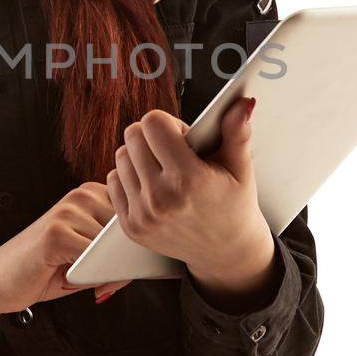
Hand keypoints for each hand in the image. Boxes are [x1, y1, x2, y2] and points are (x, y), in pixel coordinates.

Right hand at [0, 182, 132, 314]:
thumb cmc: (45, 269)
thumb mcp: (87, 255)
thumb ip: (116, 252)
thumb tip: (150, 259)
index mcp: (91, 193)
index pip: (135, 213)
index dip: (139, 243)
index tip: (138, 264)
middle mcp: (81, 195)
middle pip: (129, 229)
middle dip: (127, 260)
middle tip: (111, 280)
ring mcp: (67, 212)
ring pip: (114, 246)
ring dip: (111, 271)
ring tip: (90, 280)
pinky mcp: (56, 234)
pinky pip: (95, 260)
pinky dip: (94, 277)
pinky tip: (73, 279)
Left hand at [105, 96, 276, 301]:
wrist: (226, 252)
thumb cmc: (234, 205)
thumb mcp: (241, 169)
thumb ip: (237, 132)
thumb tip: (243, 102)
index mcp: (188, 179)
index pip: (152, 123)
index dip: (168, 123)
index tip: (183, 137)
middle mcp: (161, 198)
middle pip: (132, 136)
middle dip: (152, 136)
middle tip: (174, 153)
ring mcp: (143, 215)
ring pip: (120, 157)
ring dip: (139, 157)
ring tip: (164, 170)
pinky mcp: (130, 226)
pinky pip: (113, 181)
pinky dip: (130, 177)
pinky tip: (152, 186)